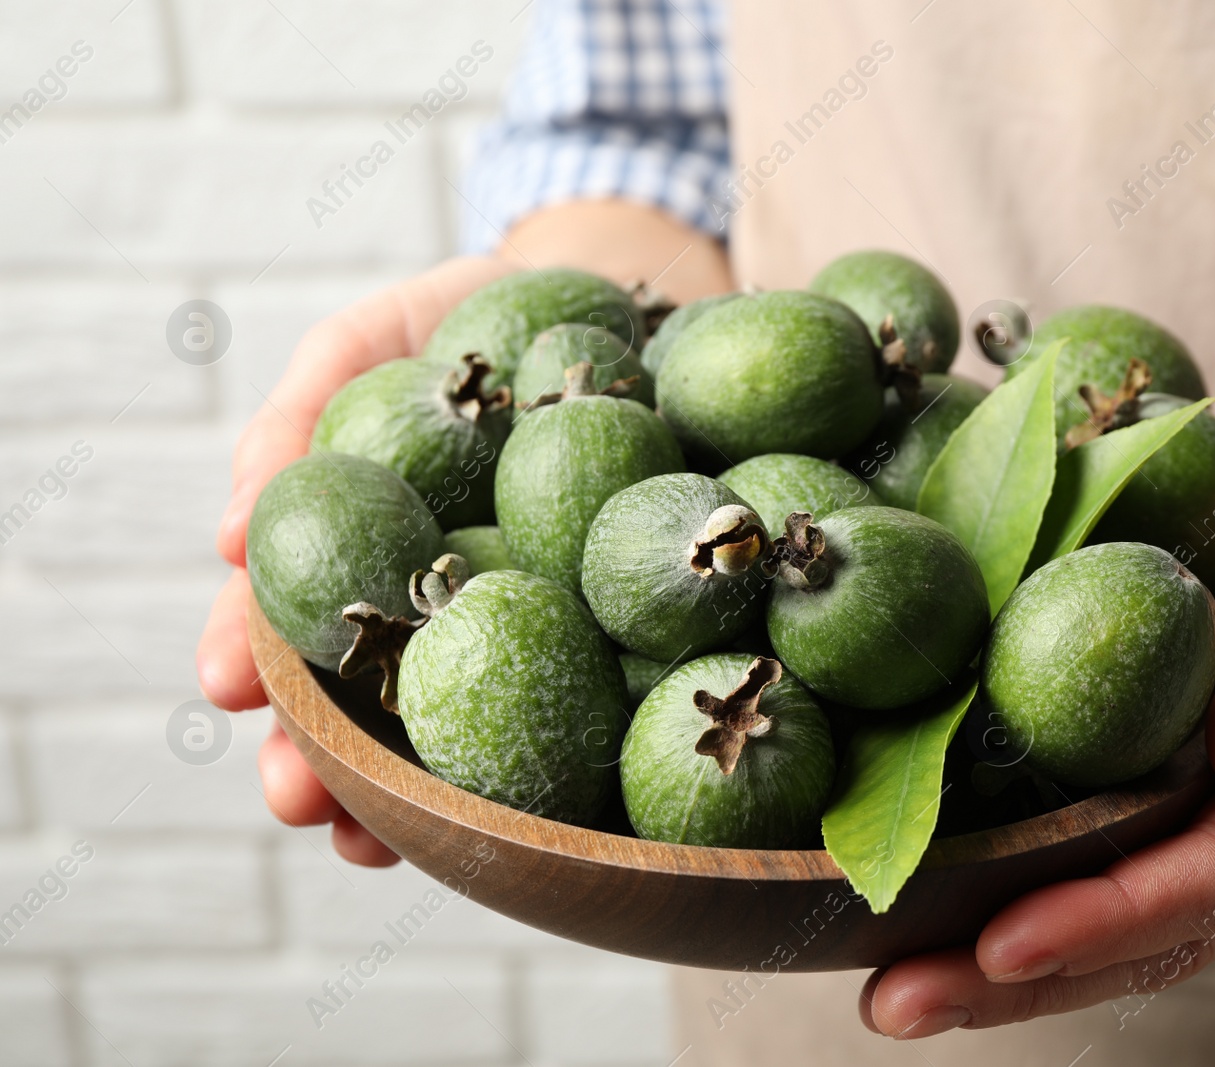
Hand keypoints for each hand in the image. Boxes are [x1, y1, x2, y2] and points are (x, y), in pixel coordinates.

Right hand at [196, 201, 735, 864]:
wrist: (614, 313)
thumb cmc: (472, 321)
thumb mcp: (373, 342)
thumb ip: (301, 412)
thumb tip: (230, 529)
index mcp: (363, 548)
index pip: (292, 615)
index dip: (251, 654)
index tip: (225, 688)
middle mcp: (426, 604)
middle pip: (362, 696)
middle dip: (319, 758)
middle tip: (296, 798)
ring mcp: (511, 628)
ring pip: (451, 724)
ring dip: (406, 792)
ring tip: (374, 839)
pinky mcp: (597, 639)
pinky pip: (569, 707)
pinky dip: (535, 759)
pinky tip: (515, 816)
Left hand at [862, 426, 1214, 1036]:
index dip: (1105, 916)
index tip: (996, 943)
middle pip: (1167, 934)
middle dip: (1028, 978)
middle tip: (894, 1003)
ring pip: (1154, 929)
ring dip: (1030, 972)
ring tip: (904, 992)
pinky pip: (1157, 884)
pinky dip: (1067, 917)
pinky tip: (979, 926)